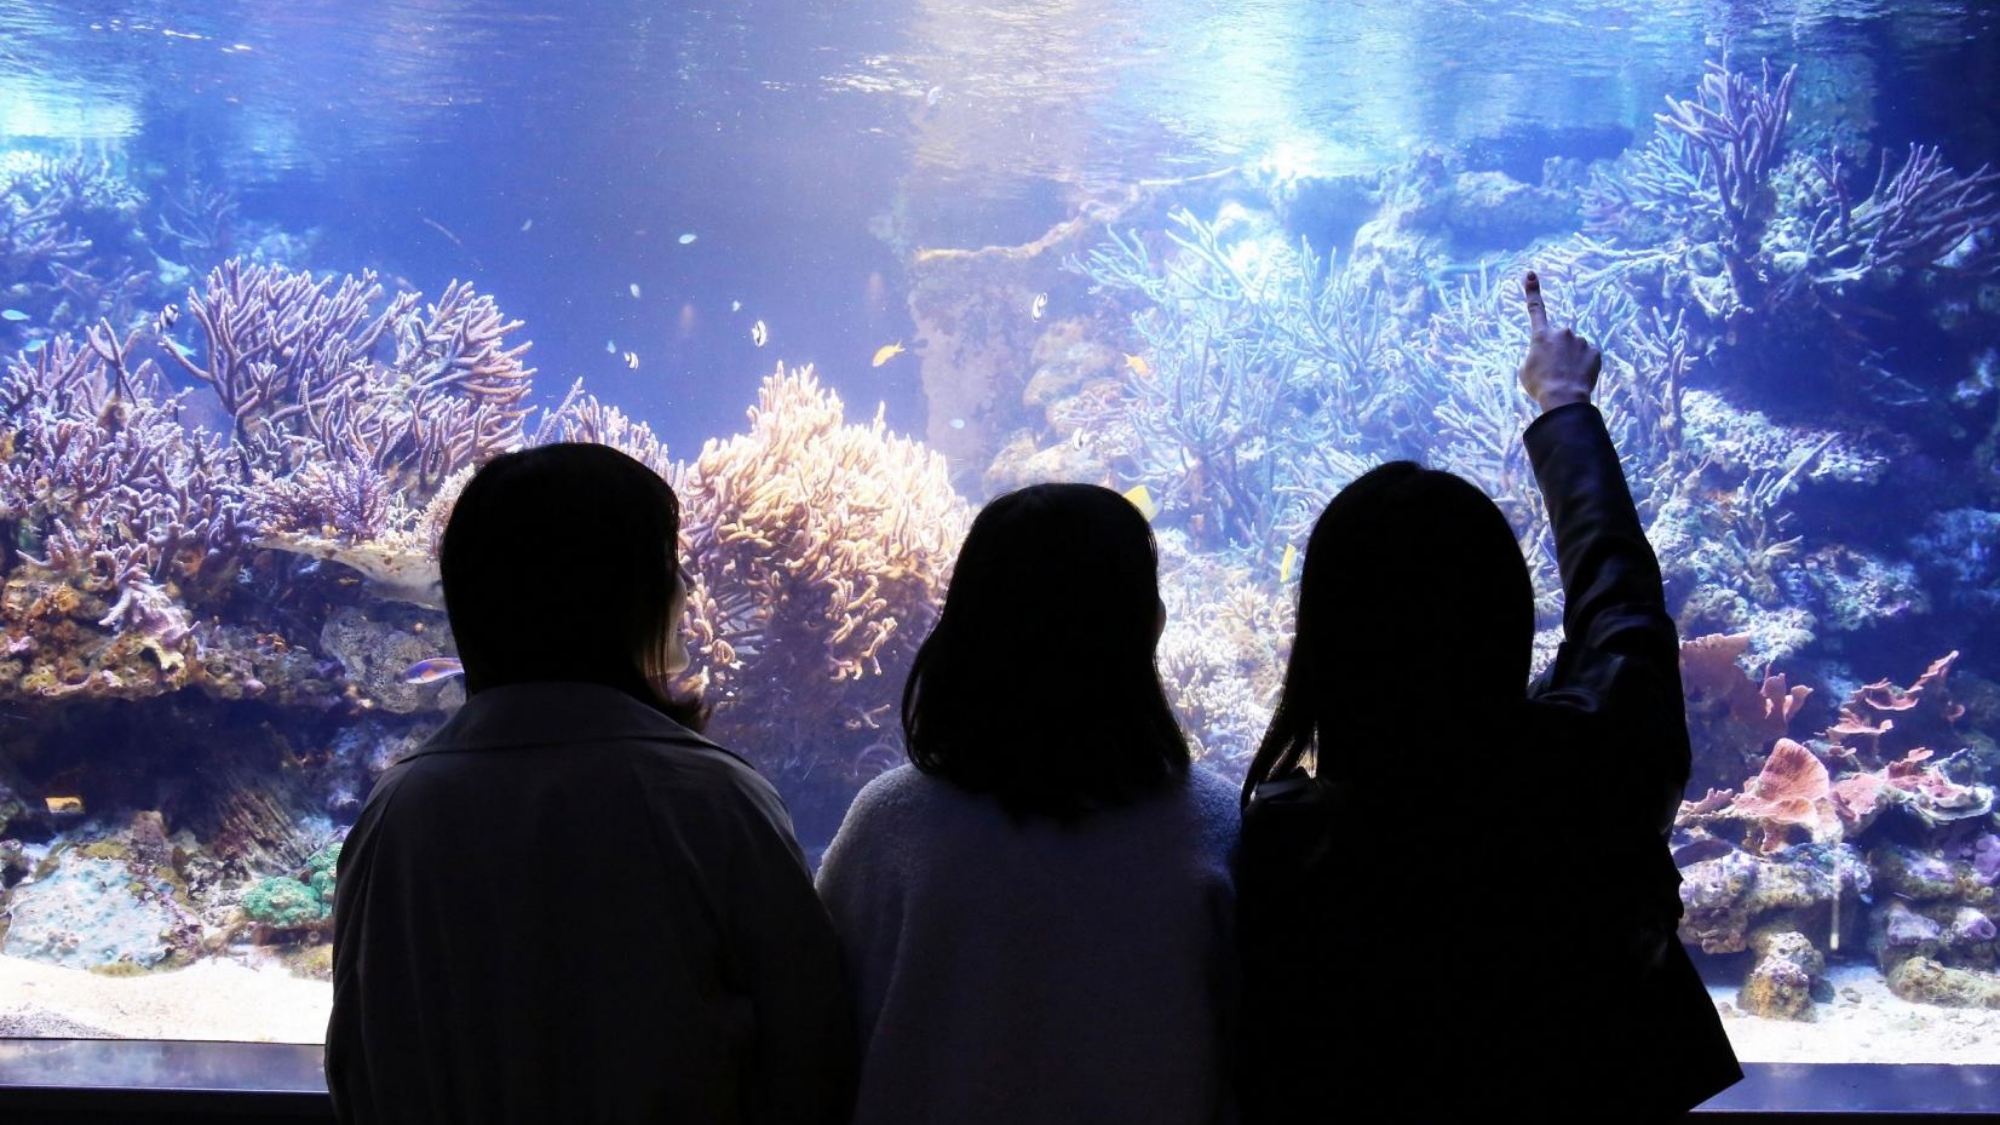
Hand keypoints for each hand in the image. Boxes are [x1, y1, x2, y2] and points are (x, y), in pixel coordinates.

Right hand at [1518, 271, 1600, 411]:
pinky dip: (1584, 366)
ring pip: (1575, 349)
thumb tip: (1546, 355)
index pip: (1535, 309)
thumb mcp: (1526, 370)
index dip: (1532, 291)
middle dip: (1558, 351)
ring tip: (1567, 378)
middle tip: (1554, 372)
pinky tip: (1579, 378)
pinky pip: (1588, 357)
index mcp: (1541, 336)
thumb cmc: (1540, 385)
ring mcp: (1580, 341)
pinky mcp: (1595, 352)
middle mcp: (1562, 332)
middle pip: (1560, 339)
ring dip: (1571, 360)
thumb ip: (1536, 355)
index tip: (1531, 274)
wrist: (1563, 397)